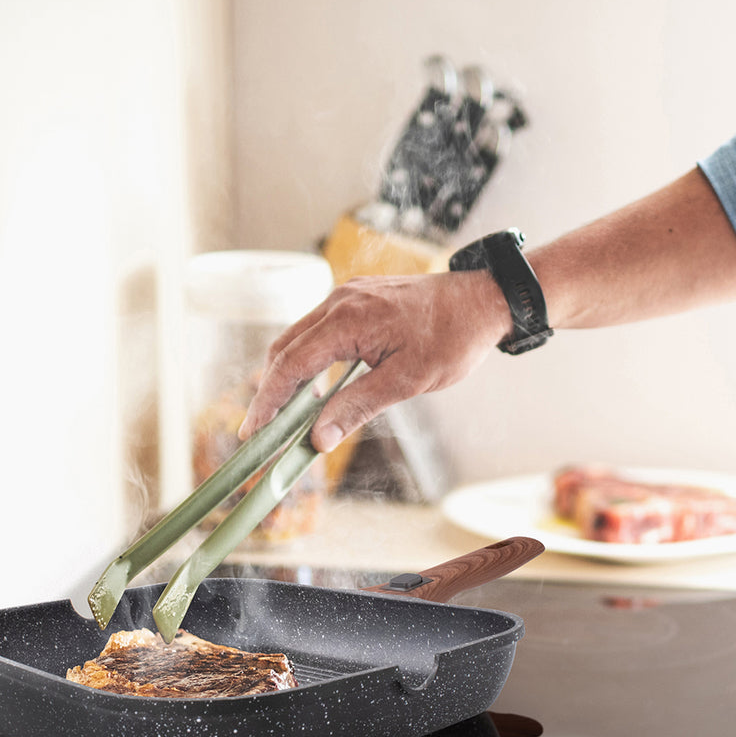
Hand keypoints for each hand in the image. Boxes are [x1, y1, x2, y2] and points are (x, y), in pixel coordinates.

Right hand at [238, 270, 511, 452]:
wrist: (483, 300)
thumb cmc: (452, 338)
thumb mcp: (407, 381)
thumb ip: (357, 407)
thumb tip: (319, 439)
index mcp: (348, 319)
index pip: (291, 364)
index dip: (267, 400)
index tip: (252, 431)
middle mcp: (339, 301)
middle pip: (285, 350)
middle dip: (268, 392)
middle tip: (258, 432)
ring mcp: (346, 297)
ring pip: (298, 340)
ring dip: (286, 378)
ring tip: (280, 417)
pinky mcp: (355, 300)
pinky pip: (316, 332)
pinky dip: (306, 362)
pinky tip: (311, 390)